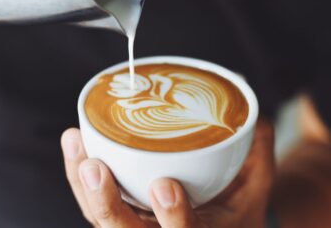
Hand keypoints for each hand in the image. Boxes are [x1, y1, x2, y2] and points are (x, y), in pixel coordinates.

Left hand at [61, 119, 274, 227]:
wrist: (217, 227)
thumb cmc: (233, 210)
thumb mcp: (254, 187)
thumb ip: (256, 153)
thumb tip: (253, 115)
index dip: (174, 217)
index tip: (165, 186)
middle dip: (107, 204)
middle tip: (94, 168)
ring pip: (100, 218)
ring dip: (82, 184)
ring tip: (75, 142)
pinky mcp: (118, 216)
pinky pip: (91, 203)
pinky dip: (78, 176)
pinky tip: (75, 143)